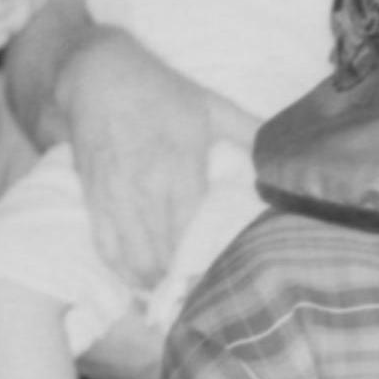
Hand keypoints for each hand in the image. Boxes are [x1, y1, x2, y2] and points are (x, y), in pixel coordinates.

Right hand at [59, 32, 249, 290]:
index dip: (200, 264)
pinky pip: (104, 243)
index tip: (217, 285)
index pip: (189, 229)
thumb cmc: (161, 92)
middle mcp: (145, 184)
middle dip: (177, 281)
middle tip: (197, 303)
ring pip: (131, 254)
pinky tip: (136, 283)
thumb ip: (250, 132)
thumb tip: (286, 150)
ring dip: (149, 281)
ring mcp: (115, 193)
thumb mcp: (212, 106)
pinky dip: (119, 268)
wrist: (98, 75)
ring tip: (169, 299)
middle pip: (160, 251)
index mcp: (179, 165)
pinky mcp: (92, 196)